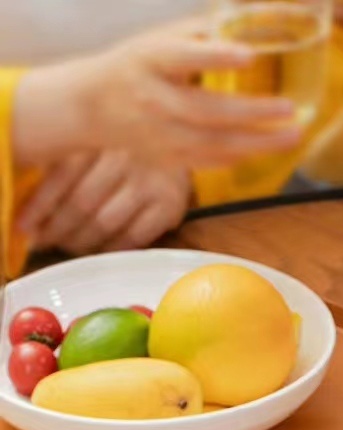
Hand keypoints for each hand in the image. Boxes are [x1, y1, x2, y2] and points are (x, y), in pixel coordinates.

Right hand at [14, 20, 302, 168]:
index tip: (249, 56)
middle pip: (208, 111)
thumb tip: (251, 18)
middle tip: (290, 110)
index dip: (216, 57)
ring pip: (215, 143)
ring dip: (258, 143)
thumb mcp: (159, 39)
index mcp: (150, 60)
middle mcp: (154, 100)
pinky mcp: (168, 158)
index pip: (183, 57)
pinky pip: (211, 161)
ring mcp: (161, 134)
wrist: (94, 106)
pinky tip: (267, 148)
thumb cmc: (139, 65)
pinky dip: (242, 155)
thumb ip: (201, 33)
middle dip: (253, 113)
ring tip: (293, 136)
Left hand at [18, 151, 191, 254]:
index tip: (24, 228)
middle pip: (81, 204)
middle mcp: (125, 157)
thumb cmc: (131, 145)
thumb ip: (68, 162)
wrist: (186, 138)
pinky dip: (112, 248)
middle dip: (57, 229)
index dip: (38, 207)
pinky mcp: (170, 205)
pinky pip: (133, 237)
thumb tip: (33, 207)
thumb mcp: (97, 139)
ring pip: (104, 223)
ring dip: (80, 242)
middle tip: (44, 242)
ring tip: (68, 246)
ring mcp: (150, 182)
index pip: (60, 177)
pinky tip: (100, 250)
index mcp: (100, 135)